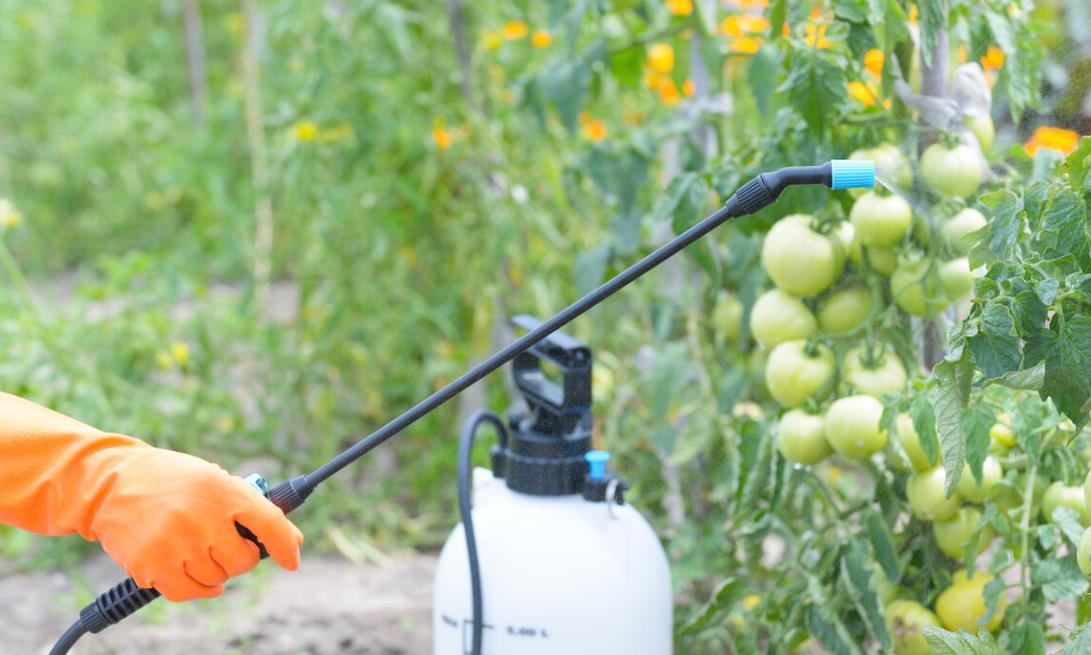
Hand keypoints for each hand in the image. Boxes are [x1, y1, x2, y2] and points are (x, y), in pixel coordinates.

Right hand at [84, 447, 303, 601]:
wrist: (112, 483)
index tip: (291, 560)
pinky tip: (191, 571)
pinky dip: (195, 588)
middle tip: (223, 543)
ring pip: (217, 579)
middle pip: (242, 561)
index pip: (269, 523)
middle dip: (239, 557)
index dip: (285, 545)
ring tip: (195, 546)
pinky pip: (188, 592)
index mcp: (223, 490)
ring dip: (212, 570)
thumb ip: (252, 507)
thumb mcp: (215, 480)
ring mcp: (176, 543)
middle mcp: (202, 517)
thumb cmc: (174, 482)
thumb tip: (292, 539)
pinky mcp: (151, 565)